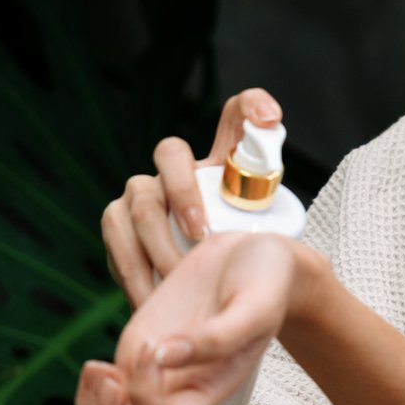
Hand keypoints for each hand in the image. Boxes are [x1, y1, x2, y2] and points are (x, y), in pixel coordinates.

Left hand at [75, 231, 303, 404]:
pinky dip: (89, 389)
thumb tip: (161, 356)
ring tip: (99, 372)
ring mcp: (153, 376)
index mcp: (208, 393)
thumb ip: (219, 336)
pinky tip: (96, 367)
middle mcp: (178, 393)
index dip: (144, 400)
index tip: (154, 345)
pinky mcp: (137, 351)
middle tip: (111, 383)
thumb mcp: (256, 305)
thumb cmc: (265, 284)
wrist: (256, 258)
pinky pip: (101, 395)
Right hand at [99, 87, 284, 305]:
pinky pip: (118, 238)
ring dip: (157, 241)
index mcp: (221, 164)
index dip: (252, 105)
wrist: (203, 297)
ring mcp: (141, 193)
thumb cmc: (237, 266)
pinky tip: (153, 299)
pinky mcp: (117, 224)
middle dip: (184, 194)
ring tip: (178, 276)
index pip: (236, 117)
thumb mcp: (264, 245)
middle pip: (170, 154)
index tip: (272, 119)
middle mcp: (176, 169)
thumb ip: (275, 227)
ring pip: (138, 200)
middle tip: (203, 236)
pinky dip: (136, 270)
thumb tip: (287, 227)